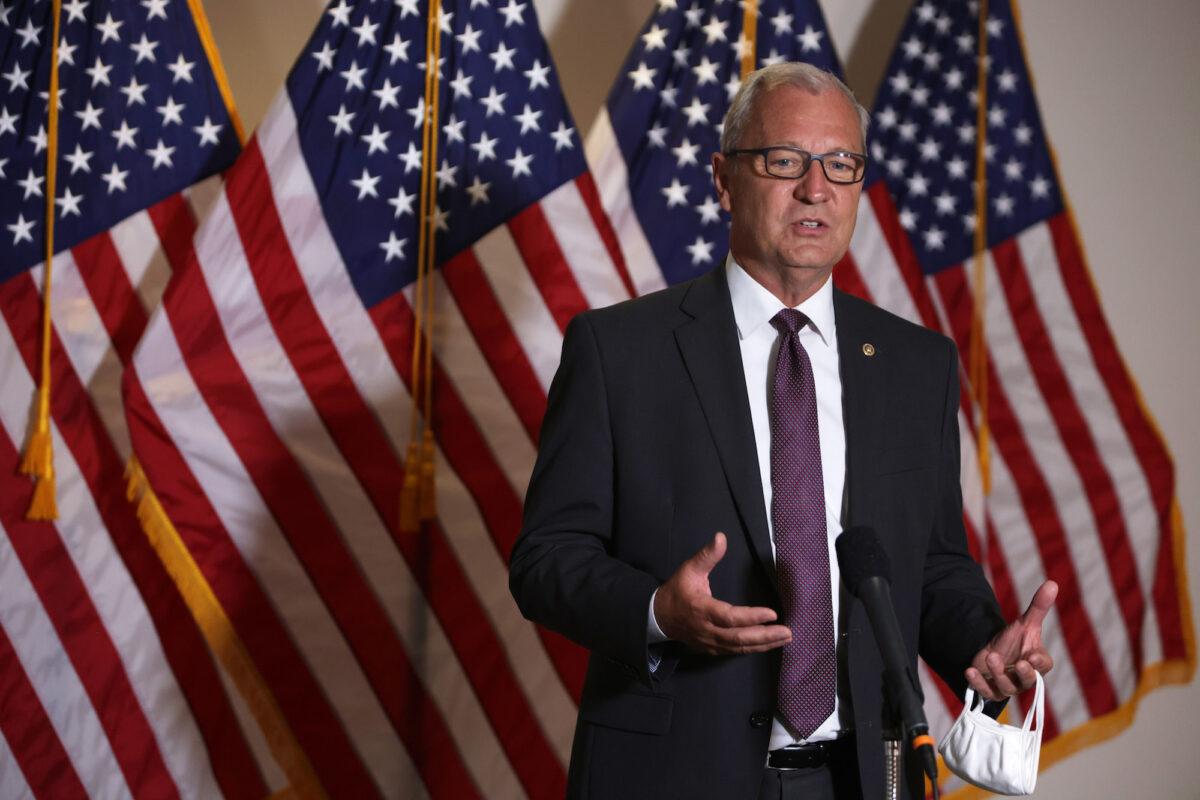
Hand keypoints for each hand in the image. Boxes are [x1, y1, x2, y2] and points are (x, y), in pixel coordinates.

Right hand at [654, 532, 791, 654]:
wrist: (659, 617)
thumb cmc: (677, 591)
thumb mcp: (689, 569)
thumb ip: (707, 555)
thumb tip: (721, 537)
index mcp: (702, 609)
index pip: (730, 617)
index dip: (751, 617)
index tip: (772, 613)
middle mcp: (707, 630)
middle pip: (739, 638)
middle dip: (765, 636)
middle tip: (787, 631)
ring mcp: (710, 642)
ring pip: (739, 647)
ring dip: (763, 644)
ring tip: (784, 638)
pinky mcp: (712, 649)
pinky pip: (735, 651)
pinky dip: (753, 649)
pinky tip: (767, 644)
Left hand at [966, 580, 1058, 700]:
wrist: (992, 652)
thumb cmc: (1014, 641)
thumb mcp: (1025, 623)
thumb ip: (1038, 607)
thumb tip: (1052, 583)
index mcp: (1037, 663)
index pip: (1044, 667)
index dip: (1040, 663)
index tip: (1033, 656)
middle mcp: (1024, 678)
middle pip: (1028, 681)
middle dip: (1023, 673)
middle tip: (1019, 663)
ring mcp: (1007, 686)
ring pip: (1006, 687)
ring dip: (998, 673)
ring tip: (991, 656)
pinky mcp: (990, 691)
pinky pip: (985, 692)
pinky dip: (977, 683)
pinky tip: (969, 671)